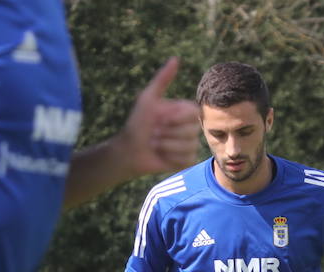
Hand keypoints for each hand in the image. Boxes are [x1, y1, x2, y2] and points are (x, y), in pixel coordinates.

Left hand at [117, 58, 199, 175]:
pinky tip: (161, 156)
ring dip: (166, 146)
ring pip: (189, 145)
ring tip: (155, 144)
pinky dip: (170, 158)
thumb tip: (175, 58)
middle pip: (193, 130)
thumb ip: (162, 79)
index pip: (194, 112)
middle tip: (154, 133)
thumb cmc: (137, 123)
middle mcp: (190, 127)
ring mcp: (189, 144)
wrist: (129, 150)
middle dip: (168, 133)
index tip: (160, 118)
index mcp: (183, 111)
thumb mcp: (148, 99)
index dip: (177, 118)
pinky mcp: (186, 160)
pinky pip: (187, 159)